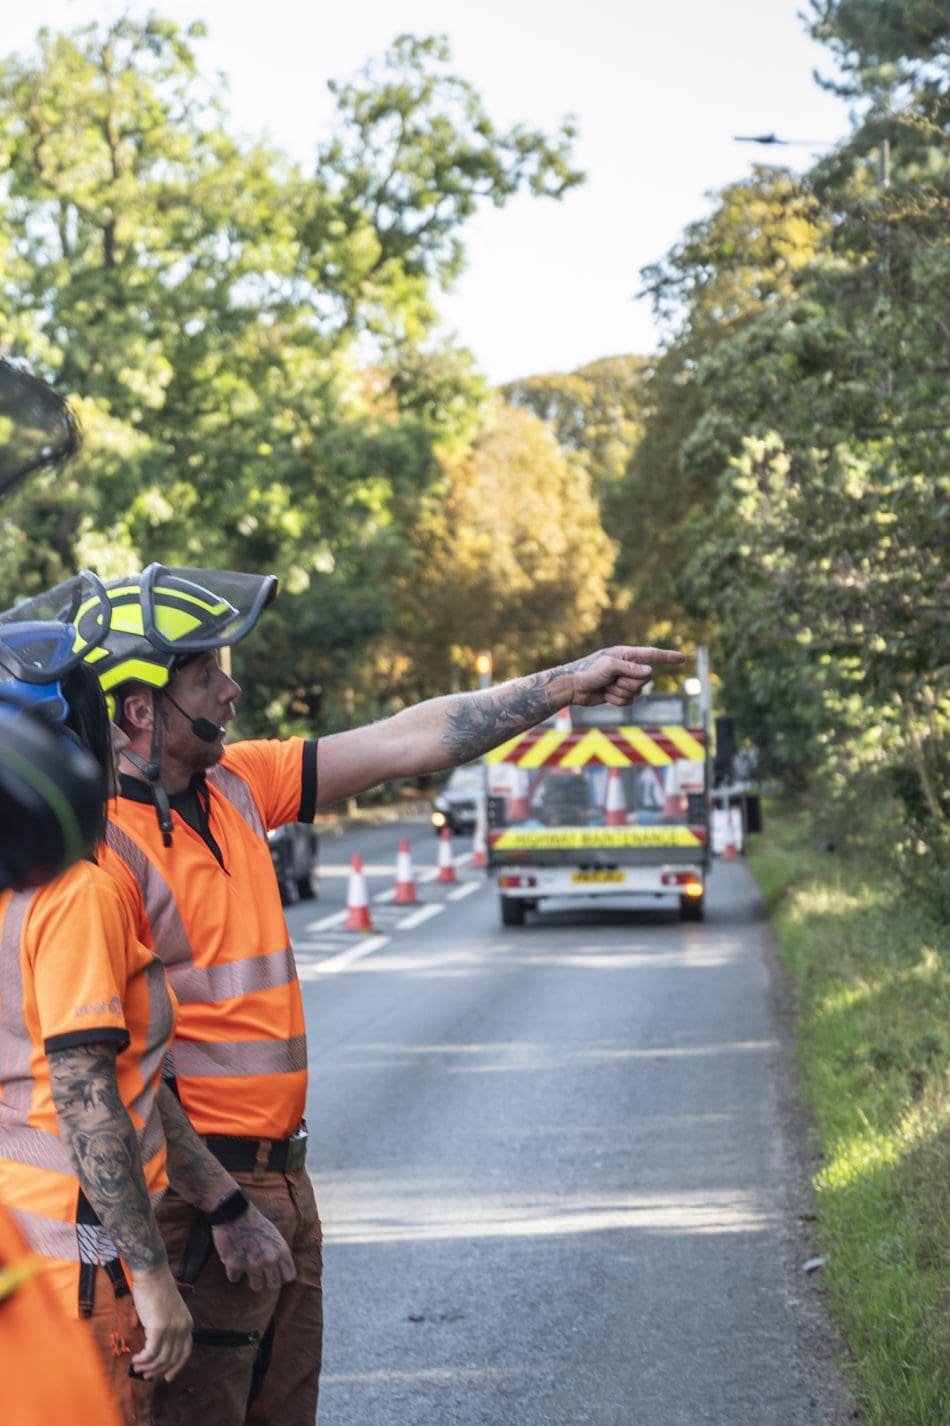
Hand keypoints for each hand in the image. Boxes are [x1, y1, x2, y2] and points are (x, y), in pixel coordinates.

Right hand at [129, 1263, 192, 1380]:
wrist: (151, 1273)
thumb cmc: (156, 1290)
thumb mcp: (168, 1312)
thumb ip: (167, 1329)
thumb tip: (156, 1350)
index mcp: (187, 1323)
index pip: (185, 1352)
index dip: (177, 1367)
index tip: (167, 1377)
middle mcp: (183, 1327)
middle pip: (172, 1358)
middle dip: (159, 1370)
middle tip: (146, 1375)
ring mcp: (172, 1328)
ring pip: (161, 1358)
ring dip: (148, 1367)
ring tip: (137, 1368)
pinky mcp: (159, 1328)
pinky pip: (151, 1352)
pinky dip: (143, 1359)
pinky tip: (135, 1360)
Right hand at [212, 1204, 296, 1291]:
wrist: (234, 1212)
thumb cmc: (255, 1222)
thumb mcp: (274, 1235)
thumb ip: (278, 1253)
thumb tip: (281, 1271)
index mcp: (281, 1251)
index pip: (289, 1276)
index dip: (281, 1276)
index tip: (273, 1273)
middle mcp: (269, 1260)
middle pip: (272, 1285)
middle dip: (265, 1281)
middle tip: (258, 1274)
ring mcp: (253, 1264)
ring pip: (256, 1286)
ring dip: (250, 1279)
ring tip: (246, 1266)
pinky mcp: (235, 1265)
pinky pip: (234, 1279)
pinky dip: (232, 1272)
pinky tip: (232, 1259)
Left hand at [567, 646, 684, 706]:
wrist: (573, 687)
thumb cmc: (588, 671)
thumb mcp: (609, 666)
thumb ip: (631, 669)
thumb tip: (650, 672)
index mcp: (626, 655)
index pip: (651, 655)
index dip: (667, 657)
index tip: (682, 658)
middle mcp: (628, 667)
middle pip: (645, 679)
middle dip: (629, 683)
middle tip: (612, 680)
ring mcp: (624, 681)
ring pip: (638, 692)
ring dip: (621, 692)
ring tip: (606, 687)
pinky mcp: (620, 694)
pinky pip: (629, 701)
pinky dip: (617, 700)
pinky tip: (605, 695)